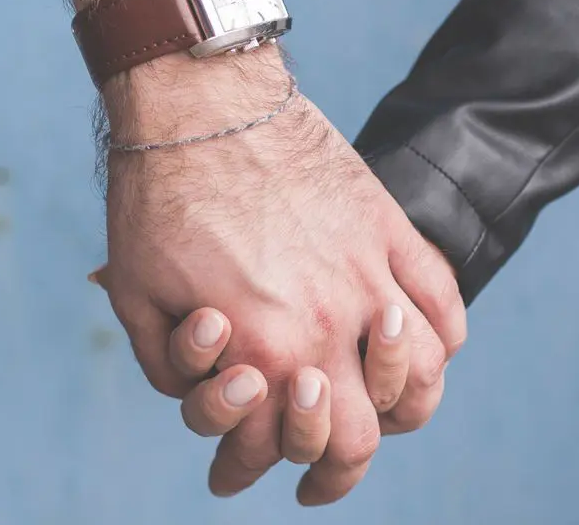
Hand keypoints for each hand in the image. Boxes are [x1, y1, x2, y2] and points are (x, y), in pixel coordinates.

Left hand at [97, 50, 466, 504]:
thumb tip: (205, 395)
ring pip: (422, 375)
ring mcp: (369, 274)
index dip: (262, 473)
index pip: (294, 449)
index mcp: (266, 349)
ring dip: (403, 408)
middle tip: (319, 478)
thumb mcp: (137, 297)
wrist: (201, 101)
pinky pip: (442, 298)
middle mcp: (329, 323)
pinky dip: (440, 336)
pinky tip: (422, 348)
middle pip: (367, 434)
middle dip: (340, 468)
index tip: (238, 476)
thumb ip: (172, 367)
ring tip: (383, 415)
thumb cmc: (156, 199)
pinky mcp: (388, 227)